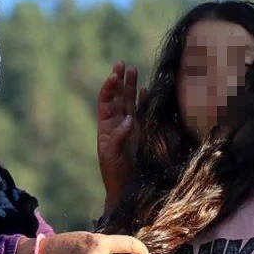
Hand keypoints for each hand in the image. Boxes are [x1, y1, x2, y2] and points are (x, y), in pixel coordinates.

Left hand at [97, 61, 142, 208]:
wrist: (126, 191)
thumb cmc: (115, 174)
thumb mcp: (112, 156)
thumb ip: (120, 137)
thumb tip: (130, 119)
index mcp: (106, 127)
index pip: (106, 101)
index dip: (109, 87)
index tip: (114, 75)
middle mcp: (118, 124)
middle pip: (118, 97)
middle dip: (120, 80)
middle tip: (121, 63)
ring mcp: (131, 128)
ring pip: (131, 102)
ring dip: (132, 86)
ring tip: (134, 69)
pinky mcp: (143, 134)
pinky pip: (143, 114)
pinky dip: (144, 101)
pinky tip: (146, 90)